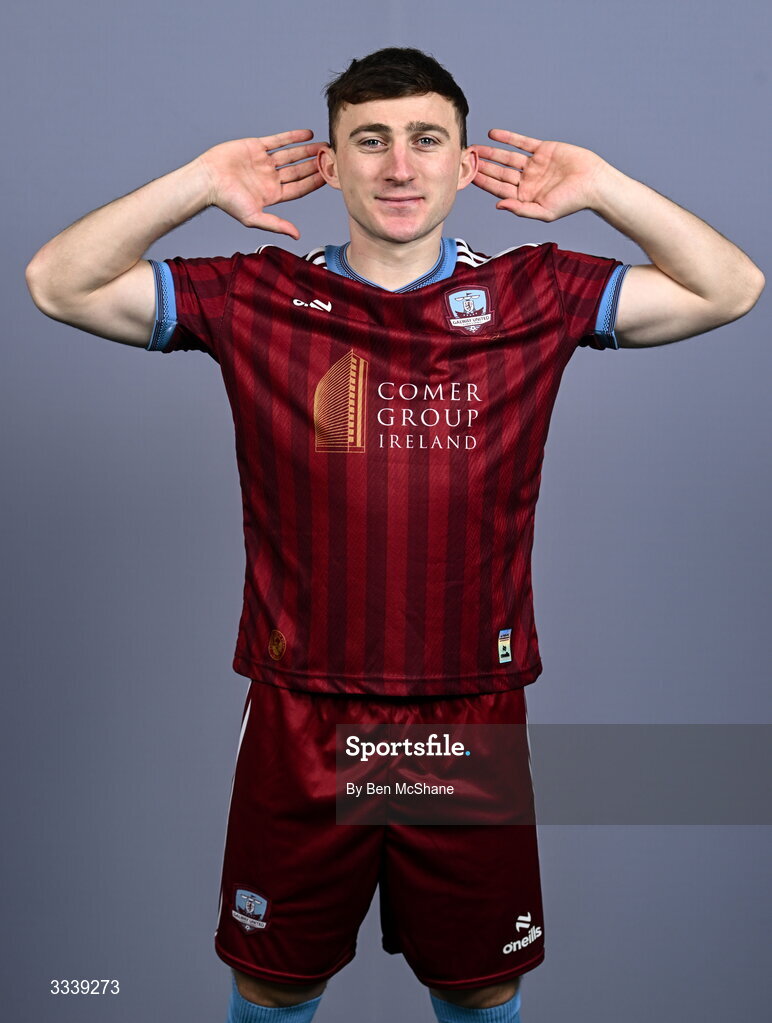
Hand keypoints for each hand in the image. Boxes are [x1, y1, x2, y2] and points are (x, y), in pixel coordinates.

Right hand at [197, 130, 325, 238]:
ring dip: (307, 150)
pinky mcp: (256, 147)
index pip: (300, 188)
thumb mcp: (254, 217)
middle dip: (314, 165)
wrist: (207, 180)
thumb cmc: (227, 201)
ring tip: (323, 145)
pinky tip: (307, 134)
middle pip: (298, 171)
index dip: (315, 182)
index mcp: (273, 195)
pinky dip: (292, 137)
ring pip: (291, 155)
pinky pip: (277, 141)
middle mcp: (271, 178)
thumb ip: (277, 224)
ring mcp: (264, 162)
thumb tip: (297, 235)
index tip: (329, 176)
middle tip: (331, 158)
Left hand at [472, 130, 608, 221]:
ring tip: (476, 148)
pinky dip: (508, 138)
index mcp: (525, 197)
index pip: (498, 189)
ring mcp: (534, 165)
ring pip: (507, 157)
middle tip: (466, 159)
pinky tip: (493, 134)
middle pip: (500, 172)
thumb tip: (498, 206)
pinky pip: (522, 143)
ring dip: (492, 152)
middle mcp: (527, 181)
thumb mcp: (544, 212)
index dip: (483, 182)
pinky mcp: (543, 150)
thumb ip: (520, 209)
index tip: (468, 176)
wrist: (594, 183)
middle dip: (483, 166)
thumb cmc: (572, 202)